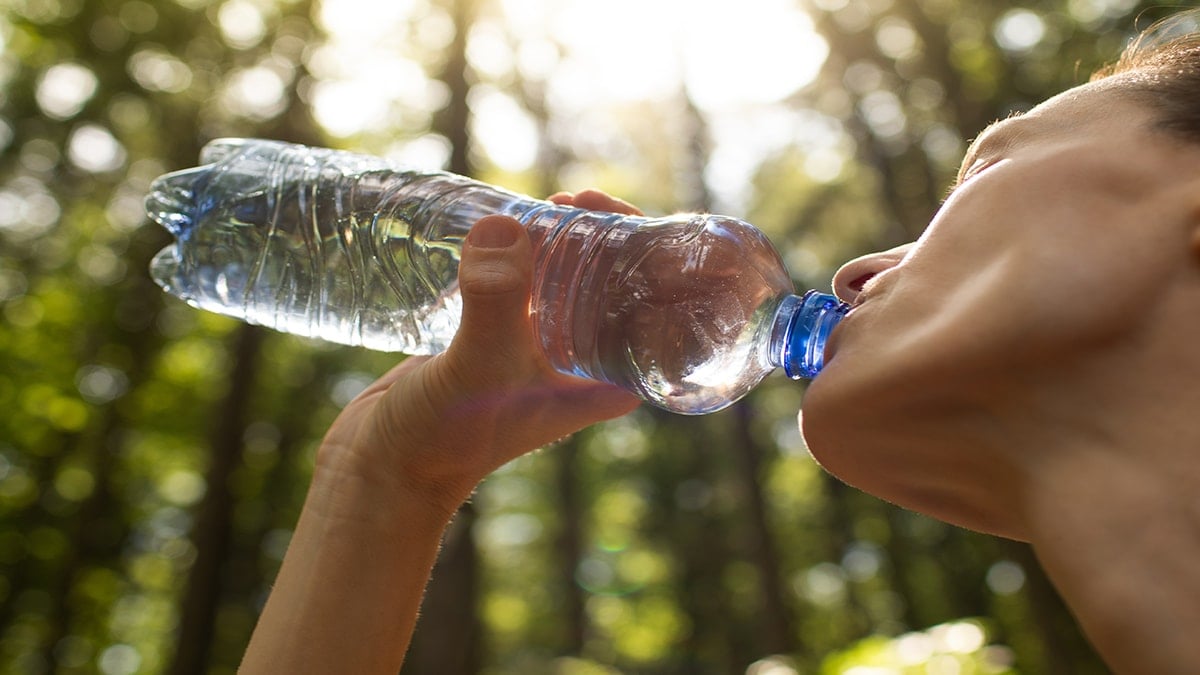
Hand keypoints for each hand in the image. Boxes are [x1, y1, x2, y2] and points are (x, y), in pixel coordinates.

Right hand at [318, 202, 640, 518]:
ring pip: (567, 284)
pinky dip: (520, 258)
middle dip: (601, 238)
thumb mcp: (476, 367)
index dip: (645, 255)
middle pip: (614, 289)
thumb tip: (504, 226)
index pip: (652, 310)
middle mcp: (580, 367)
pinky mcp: (499, 341)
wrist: (382, 469)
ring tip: (541, 207)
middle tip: (570, 200)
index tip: (606, 212)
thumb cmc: (440, 440)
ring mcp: (539, 353)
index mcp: (605, 383)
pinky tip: (504, 229)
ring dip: (560, 244)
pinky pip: (525, 288)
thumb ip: (494, 303)